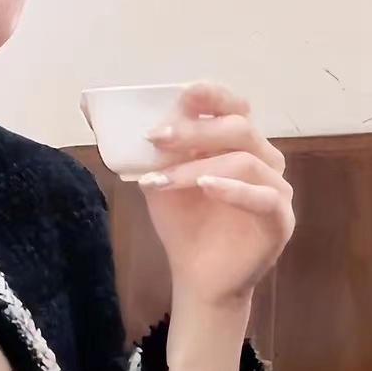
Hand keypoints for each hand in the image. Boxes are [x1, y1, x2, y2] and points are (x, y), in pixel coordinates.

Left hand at [125, 81, 294, 308]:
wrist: (196, 277)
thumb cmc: (184, 224)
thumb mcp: (159, 178)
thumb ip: (146, 147)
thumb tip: (91, 107)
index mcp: (239, 144)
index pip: (235, 106)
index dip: (212, 95)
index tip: (183, 93)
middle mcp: (263, 160)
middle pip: (240, 128)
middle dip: (195, 130)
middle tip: (156, 137)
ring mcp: (276, 189)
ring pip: (246, 161)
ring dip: (199, 166)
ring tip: (164, 180)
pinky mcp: (280, 220)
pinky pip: (265, 197)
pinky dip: (234, 190)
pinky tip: (205, 188)